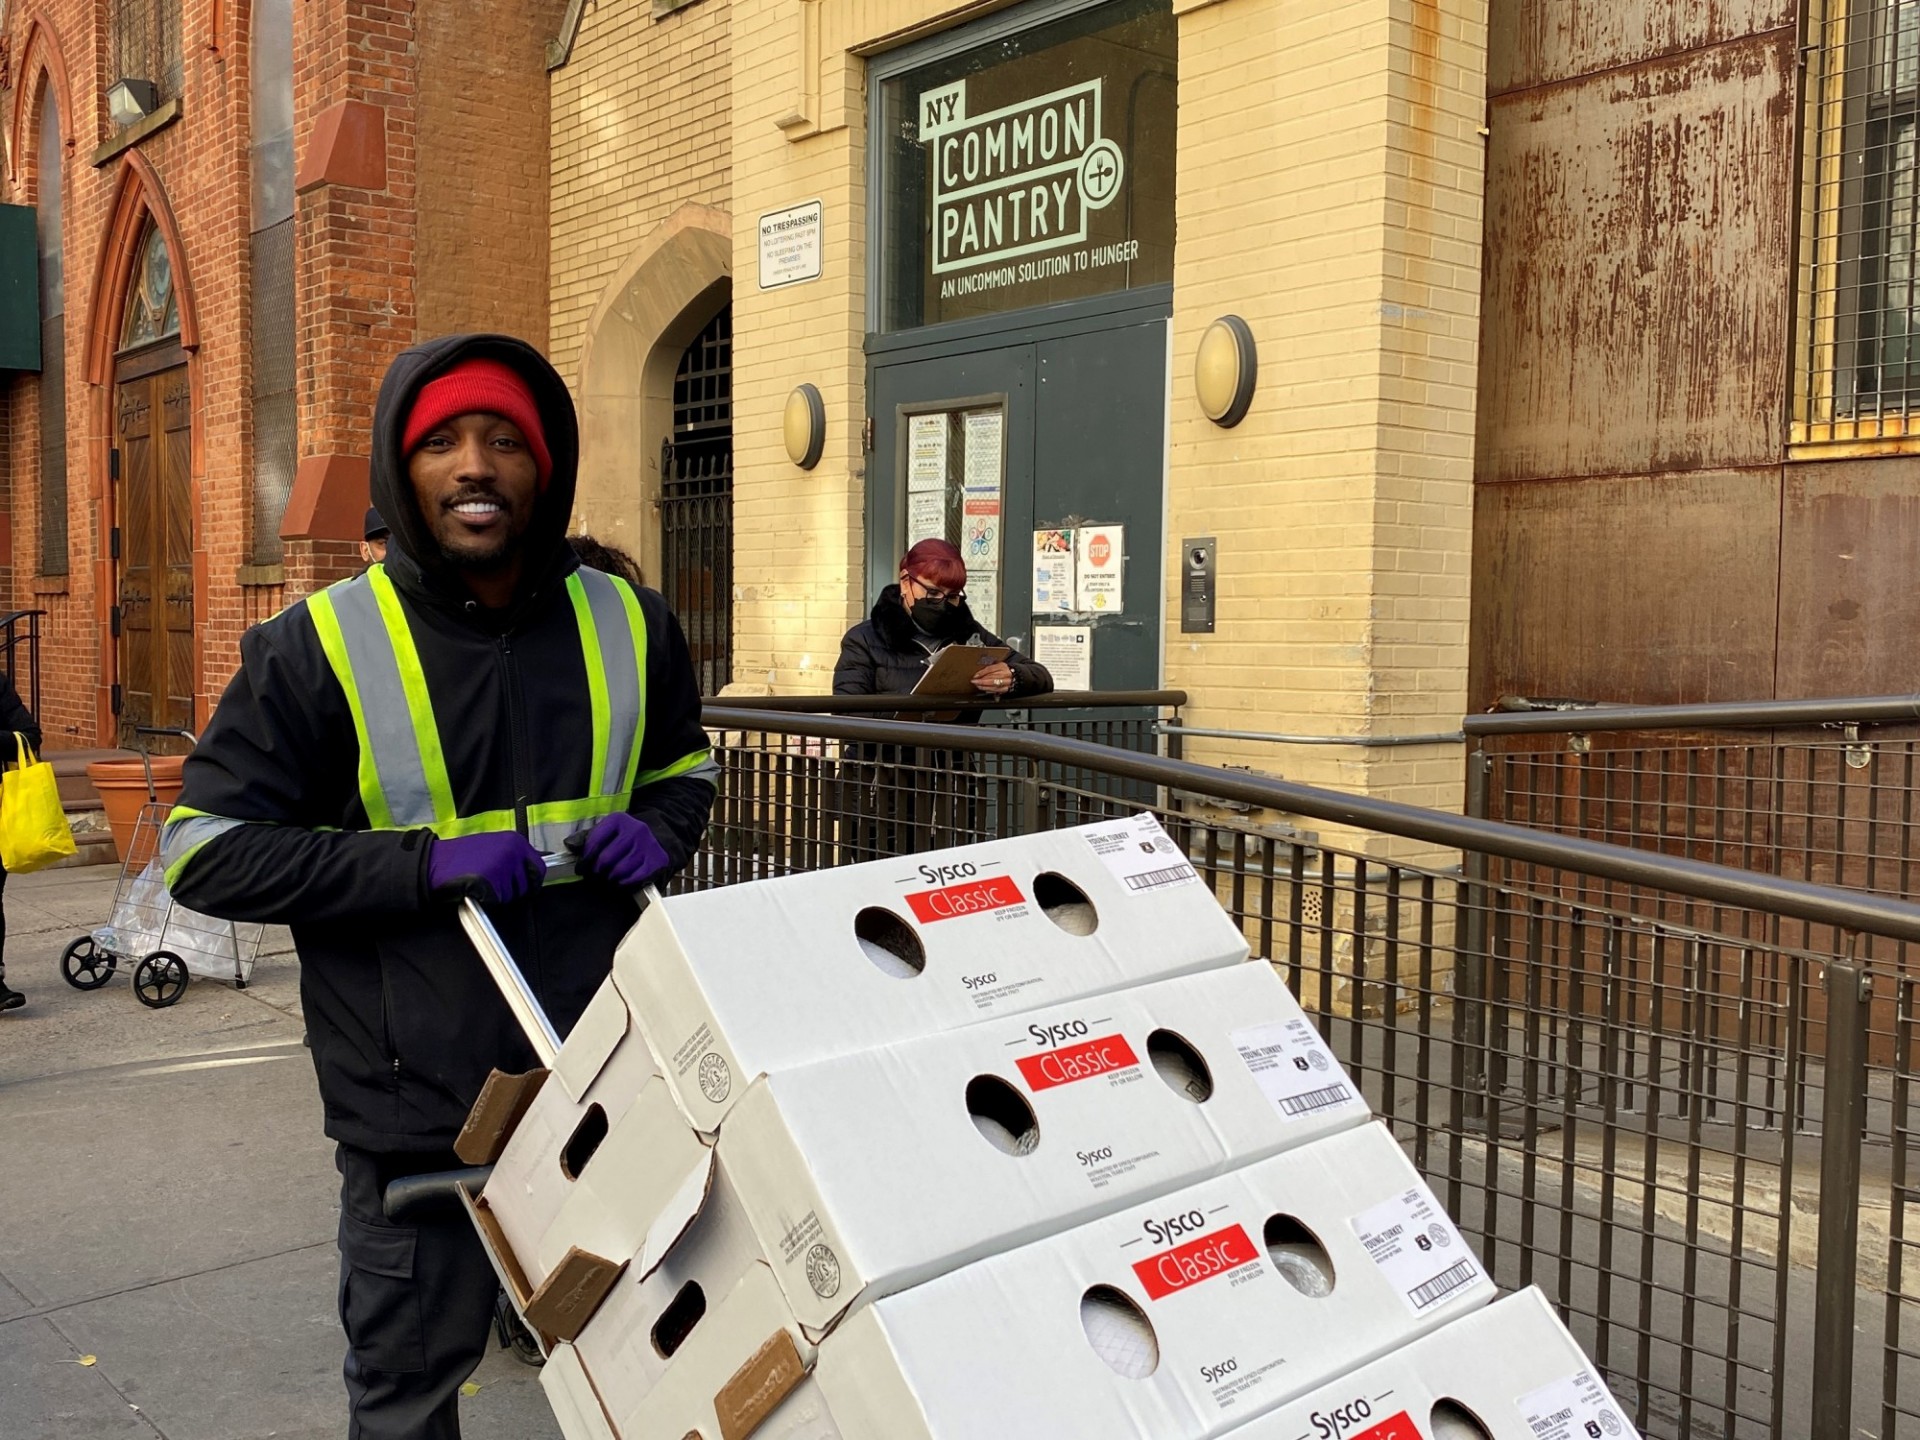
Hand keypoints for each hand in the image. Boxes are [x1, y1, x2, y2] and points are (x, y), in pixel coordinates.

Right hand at [426, 832, 544, 904]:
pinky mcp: (490, 883)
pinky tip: (476, 889)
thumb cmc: (461, 855)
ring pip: (512, 894)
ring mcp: (502, 867)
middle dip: (516, 890)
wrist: (435, 862)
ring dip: (500, 895)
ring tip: (482, 883)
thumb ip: (513, 855)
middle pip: (527, 884)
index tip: (526, 886)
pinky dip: (488, 899)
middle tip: (498, 886)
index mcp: (515, 841)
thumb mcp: (494, 845)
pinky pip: (497, 900)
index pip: (539, 868)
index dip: (532, 881)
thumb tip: (530, 870)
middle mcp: (512, 852)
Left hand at [577, 814, 670, 888]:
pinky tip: (621, 880)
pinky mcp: (656, 860)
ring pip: (619, 870)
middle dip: (597, 870)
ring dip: (610, 877)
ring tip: (608, 876)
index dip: (585, 857)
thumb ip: (590, 837)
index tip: (582, 866)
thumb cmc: (627, 836)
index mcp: (619, 820)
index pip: (595, 841)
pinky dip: (624, 882)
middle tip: (595, 874)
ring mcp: (647, 845)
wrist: (660, 835)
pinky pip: (634, 878)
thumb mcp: (609, 830)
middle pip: (606, 858)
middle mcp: (635, 830)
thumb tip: (570, 846)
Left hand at [972, 661, 1015, 695]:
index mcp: (1002, 666)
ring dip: (984, 686)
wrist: (1016, 675)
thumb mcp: (998, 665)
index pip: (990, 669)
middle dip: (981, 681)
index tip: (975, 676)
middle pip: (992, 678)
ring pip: (993, 685)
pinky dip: (988, 690)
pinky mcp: (1006, 689)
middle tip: (974, 681)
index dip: (982, 673)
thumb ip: (990, 668)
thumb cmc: (1004, 670)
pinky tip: (983, 688)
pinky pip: (996, 690)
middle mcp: (1005, 674)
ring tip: (978, 685)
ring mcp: (1006, 682)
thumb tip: (979, 673)